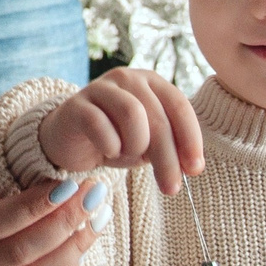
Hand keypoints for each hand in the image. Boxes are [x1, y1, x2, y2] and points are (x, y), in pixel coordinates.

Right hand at [40, 68, 206, 195]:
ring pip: (132, 114)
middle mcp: (128, 78)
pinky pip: (99, 124)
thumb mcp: (148, 145)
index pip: (179, 106)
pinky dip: (109, 144)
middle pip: (157, 117)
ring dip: (136, 145)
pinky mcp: (76, 104)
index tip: (195, 169)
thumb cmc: (115, 139)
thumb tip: (191, 166)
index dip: (191, 139)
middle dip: (167, 157)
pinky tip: (108, 152)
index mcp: (151, 82)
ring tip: (127, 156)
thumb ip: (170, 148)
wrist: (70, 140)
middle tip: (171, 188)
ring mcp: (100, 87)